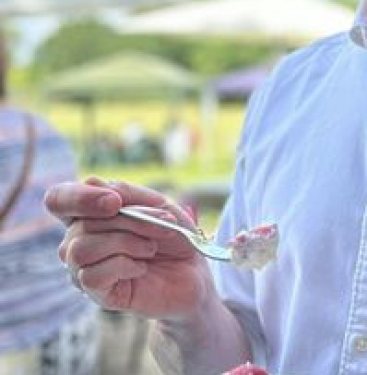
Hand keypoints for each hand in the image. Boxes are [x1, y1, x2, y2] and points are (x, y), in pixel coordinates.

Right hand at [44, 177, 216, 319]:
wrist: (194, 273)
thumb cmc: (173, 236)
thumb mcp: (158, 205)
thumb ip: (126, 193)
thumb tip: (97, 187)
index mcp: (88, 213)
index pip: (58, 199)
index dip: (79, 197)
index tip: (115, 202)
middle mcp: (77, 240)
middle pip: (82, 224)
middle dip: (131, 221)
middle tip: (165, 226)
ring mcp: (83, 268)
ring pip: (82, 248)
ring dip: (127, 243)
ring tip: (151, 248)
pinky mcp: (95, 292)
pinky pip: (91, 275)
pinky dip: (125, 266)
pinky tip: (141, 268)